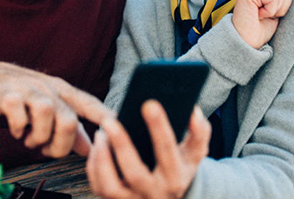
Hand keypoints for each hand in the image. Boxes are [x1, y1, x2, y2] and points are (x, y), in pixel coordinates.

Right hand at [0, 61, 113, 157]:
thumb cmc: (21, 96)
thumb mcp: (47, 108)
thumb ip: (69, 128)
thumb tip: (90, 149)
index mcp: (62, 92)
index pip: (89, 103)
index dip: (105, 116)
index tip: (118, 127)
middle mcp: (49, 89)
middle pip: (69, 120)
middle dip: (59, 145)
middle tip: (45, 149)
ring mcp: (28, 90)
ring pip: (47, 115)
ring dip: (38, 137)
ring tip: (28, 138)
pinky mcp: (8, 95)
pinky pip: (19, 115)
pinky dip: (18, 128)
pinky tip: (15, 129)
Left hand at [87, 101, 210, 198]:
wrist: (169, 196)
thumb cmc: (180, 165)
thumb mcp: (194, 153)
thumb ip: (199, 132)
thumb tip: (193, 110)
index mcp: (176, 178)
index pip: (167, 151)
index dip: (159, 127)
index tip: (149, 103)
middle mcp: (155, 194)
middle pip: (135, 173)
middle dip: (122, 145)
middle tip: (109, 120)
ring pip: (111, 186)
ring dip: (103, 159)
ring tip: (101, 133)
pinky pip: (99, 187)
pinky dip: (95, 167)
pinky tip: (97, 145)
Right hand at [232, 0, 293, 48]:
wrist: (247, 44)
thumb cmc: (259, 32)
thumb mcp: (277, 13)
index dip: (284, 6)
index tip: (268, 16)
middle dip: (281, 7)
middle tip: (265, 17)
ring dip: (275, 9)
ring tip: (261, 16)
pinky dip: (269, 11)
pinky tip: (257, 15)